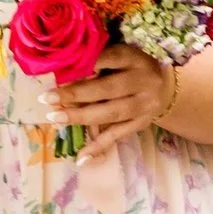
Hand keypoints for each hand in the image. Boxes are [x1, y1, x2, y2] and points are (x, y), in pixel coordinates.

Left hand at [55, 42, 174, 153]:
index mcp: (133, 58)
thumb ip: (96, 63)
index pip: (108, 58)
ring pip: (112, 112)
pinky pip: (119, 134)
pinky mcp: (143, 123)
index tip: (59, 70)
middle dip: (76, 94)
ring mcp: (145, 104)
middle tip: (47, 98)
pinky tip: (80, 155)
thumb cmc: (130, 68)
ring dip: (82, 116)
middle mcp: (143, 79)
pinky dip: (99, 145)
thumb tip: (60, 73)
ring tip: (56, 118)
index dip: (84, 65)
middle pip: (108, 88)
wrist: (165, 87)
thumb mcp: (119, 58)